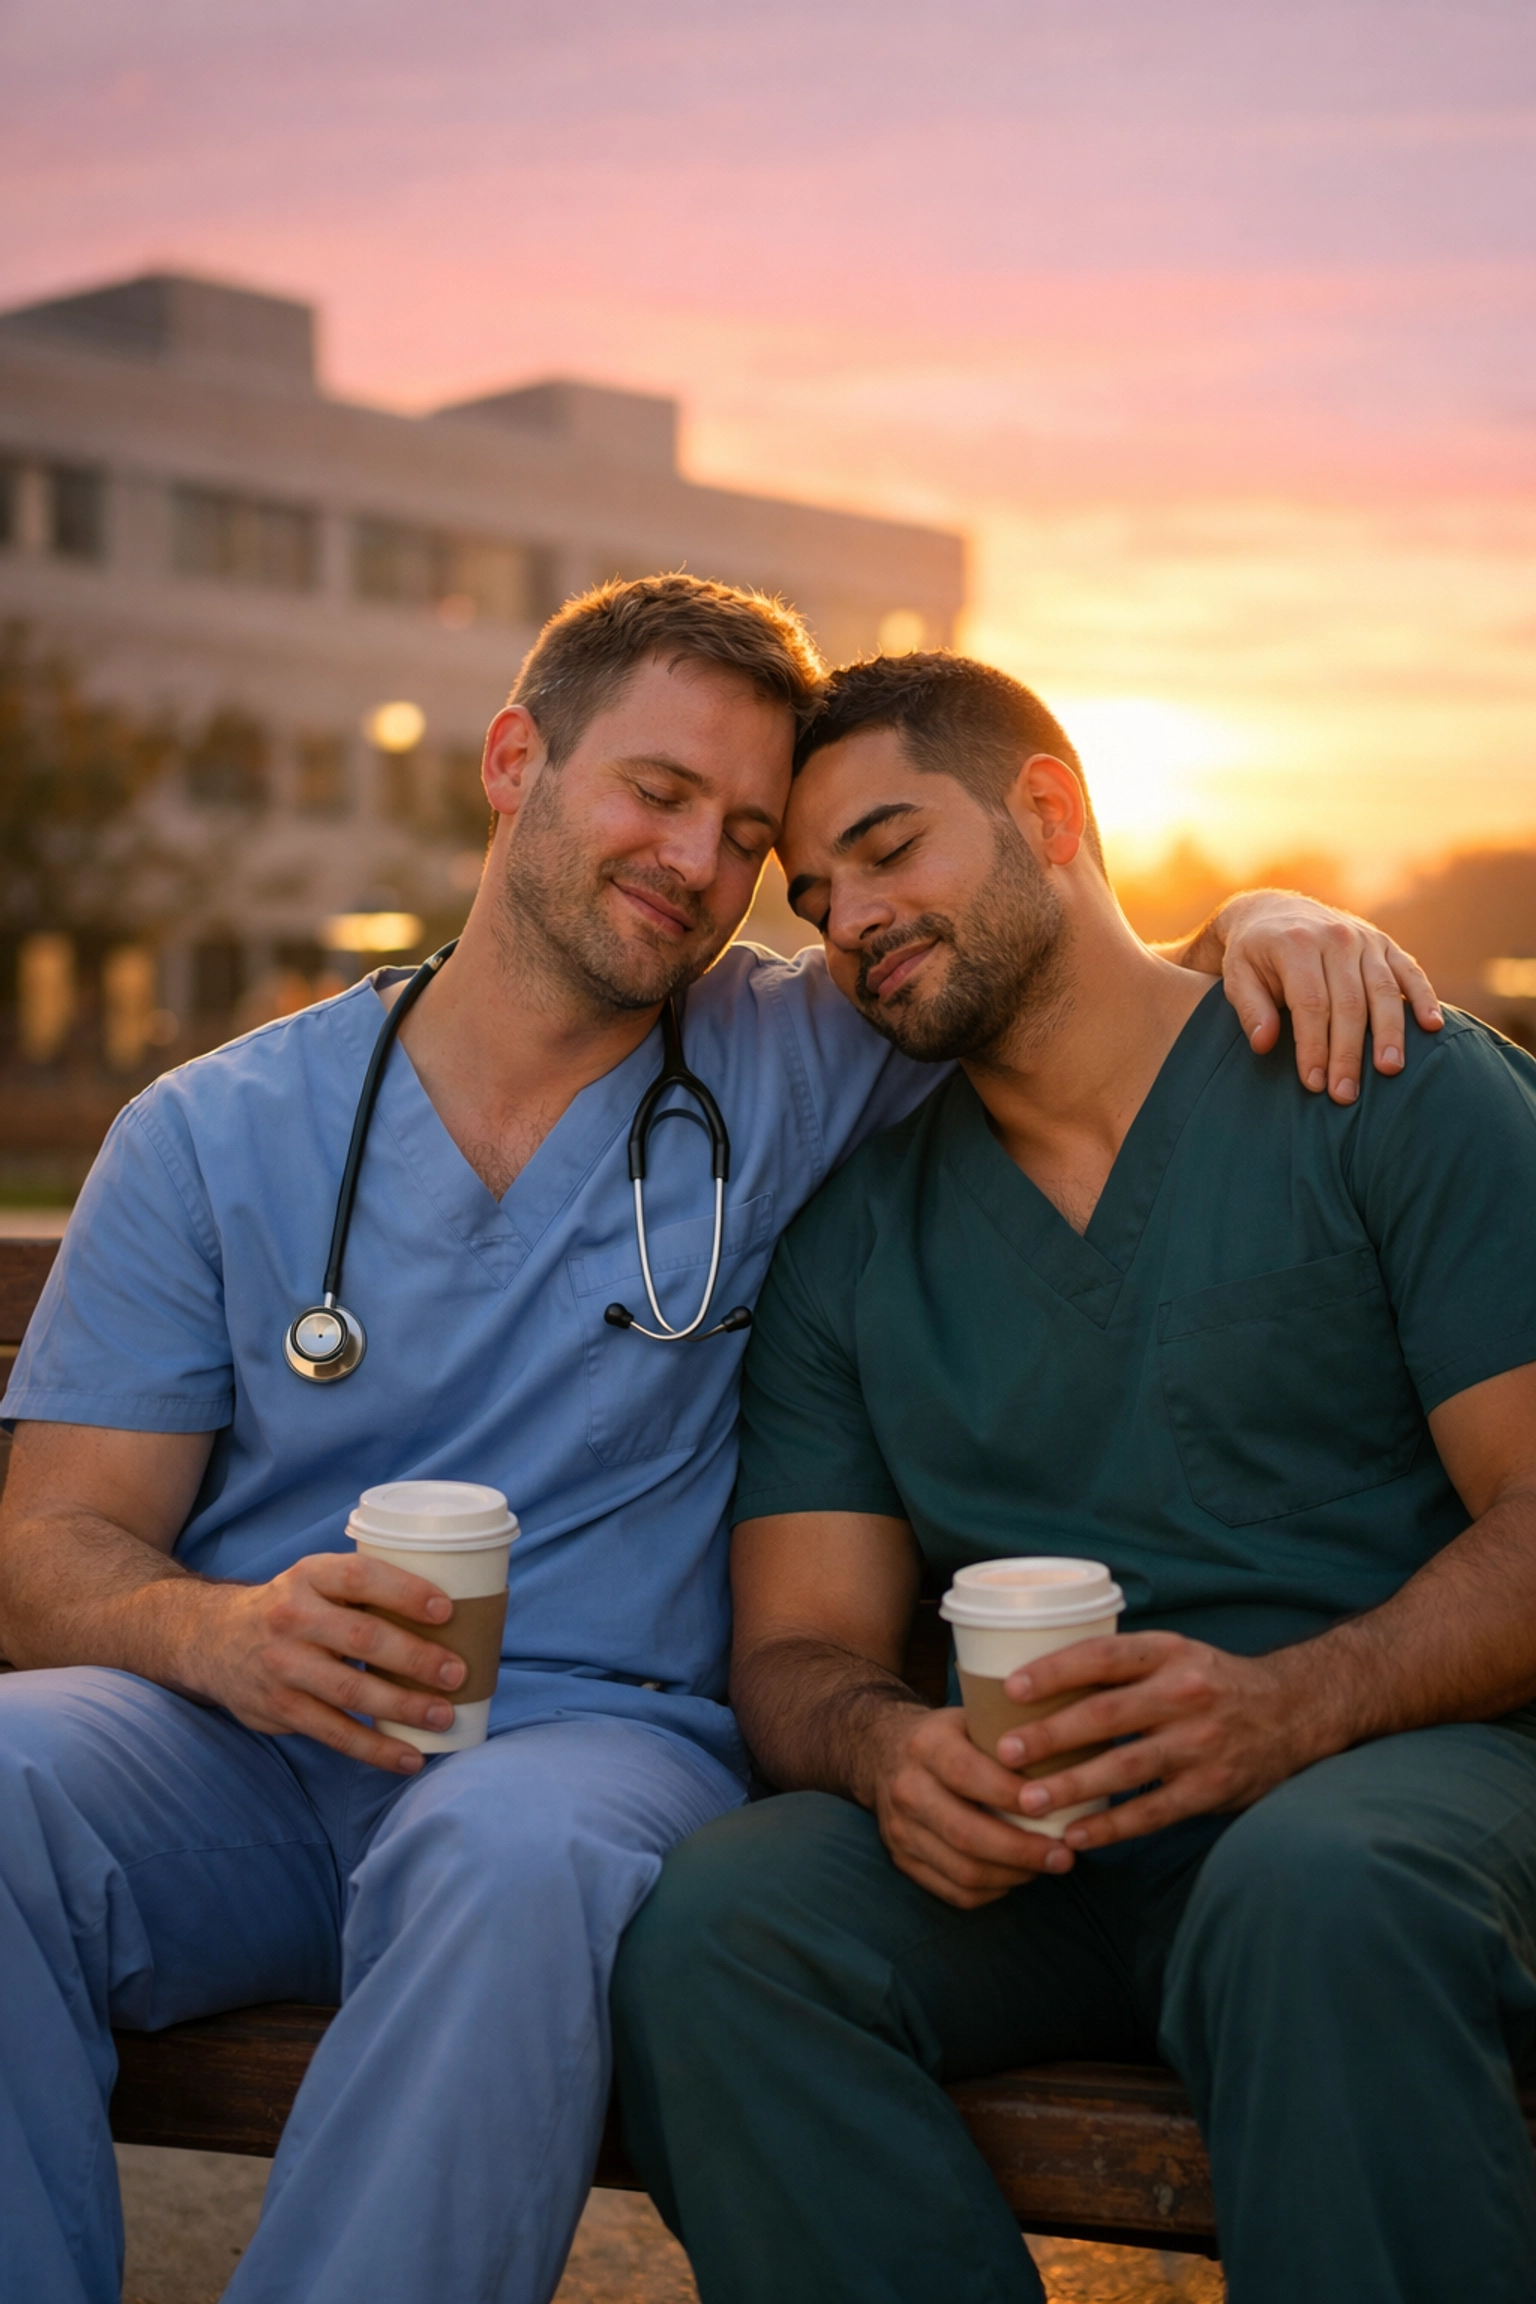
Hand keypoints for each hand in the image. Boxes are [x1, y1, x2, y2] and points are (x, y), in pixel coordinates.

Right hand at [173, 1551, 469, 1773]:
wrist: (212, 1639)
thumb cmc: (292, 1607)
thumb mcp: (315, 1580)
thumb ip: (364, 1589)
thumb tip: (455, 1609)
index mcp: (309, 1576)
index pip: (360, 1576)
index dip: (405, 1591)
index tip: (447, 1611)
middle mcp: (291, 1618)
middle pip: (361, 1638)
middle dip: (415, 1658)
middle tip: (458, 1673)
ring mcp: (283, 1667)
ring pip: (350, 1692)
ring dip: (403, 1707)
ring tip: (444, 1716)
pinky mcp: (280, 1710)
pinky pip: (334, 1734)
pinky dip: (375, 1750)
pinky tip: (409, 1758)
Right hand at [870, 1703, 1077, 1906]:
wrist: (881, 1750)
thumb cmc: (949, 1735)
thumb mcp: (971, 1716)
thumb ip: (1012, 1731)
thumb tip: (1081, 1748)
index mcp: (926, 1745)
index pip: (968, 1773)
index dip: (1011, 1795)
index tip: (1055, 1805)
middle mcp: (906, 1788)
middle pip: (965, 1833)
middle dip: (1022, 1851)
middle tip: (1065, 1856)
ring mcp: (899, 1829)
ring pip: (961, 1870)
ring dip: (1013, 1876)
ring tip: (1047, 1867)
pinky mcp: (901, 1859)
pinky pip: (952, 1891)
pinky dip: (992, 1891)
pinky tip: (1017, 1877)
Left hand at [994, 1633, 1327, 1855]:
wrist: (1295, 1711)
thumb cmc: (1212, 1682)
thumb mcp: (1174, 1653)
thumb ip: (1122, 1666)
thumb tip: (1038, 1680)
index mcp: (1168, 1652)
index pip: (1103, 1656)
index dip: (1054, 1671)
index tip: (1011, 1688)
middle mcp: (1184, 1694)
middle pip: (1106, 1714)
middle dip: (1050, 1735)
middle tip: (1004, 1752)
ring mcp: (1200, 1744)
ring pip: (1125, 1767)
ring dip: (1073, 1787)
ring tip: (1028, 1801)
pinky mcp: (1212, 1788)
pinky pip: (1154, 1812)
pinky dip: (1113, 1827)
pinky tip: (1078, 1837)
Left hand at [1200, 891, 1441, 1103]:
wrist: (1273, 912)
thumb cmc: (1253, 956)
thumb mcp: (1237, 977)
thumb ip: (1249, 1009)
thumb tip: (1264, 1044)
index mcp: (1296, 944)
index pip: (1311, 1004)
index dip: (1314, 1047)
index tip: (1313, 1083)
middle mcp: (1335, 937)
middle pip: (1349, 1003)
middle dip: (1348, 1053)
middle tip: (1346, 1095)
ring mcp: (1364, 939)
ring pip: (1384, 991)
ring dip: (1389, 1034)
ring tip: (1389, 1071)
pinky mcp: (1385, 944)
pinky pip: (1410, 972)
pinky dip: (1423, 998)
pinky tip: (1432, 1026)